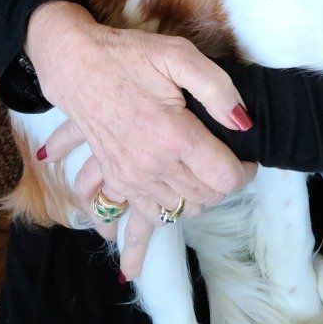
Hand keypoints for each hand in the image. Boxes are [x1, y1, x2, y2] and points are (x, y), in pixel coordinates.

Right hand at [25, 2, 254, 276]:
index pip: (226, 178)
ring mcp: (131, 178)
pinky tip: (131, 266)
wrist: (76, 66)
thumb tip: (243, 123)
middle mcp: (152, 166)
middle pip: (206, 199)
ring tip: (202, 186)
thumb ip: (217, 89)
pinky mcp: (116, 180)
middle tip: (227, 162)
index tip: (246, 156)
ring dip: (196, 203)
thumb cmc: (128, 57)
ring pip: (178, 212)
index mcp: (174, 136)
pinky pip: (130, 221)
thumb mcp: (178, 56)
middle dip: (223, 186)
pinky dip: (137, 241)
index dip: (245, 170)